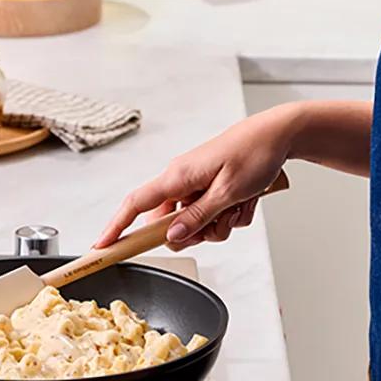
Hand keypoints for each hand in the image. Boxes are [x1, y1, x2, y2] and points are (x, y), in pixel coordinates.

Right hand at [94, 105, 300, 250]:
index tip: (101, 246)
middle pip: (170, 223)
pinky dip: (229, 214)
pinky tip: (245, 201)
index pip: (135, 204)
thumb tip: (172, 236)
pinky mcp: (211, 186)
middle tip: (220, 223)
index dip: (116, 227)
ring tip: (238, 207)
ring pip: (195, 222)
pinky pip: (212, 214)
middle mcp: (182, 179)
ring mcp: (196, 183)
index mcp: (177, 176)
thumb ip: (198, 216)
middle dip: (195, 232)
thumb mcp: (228, 192)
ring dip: (218, 224)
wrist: (279, 135)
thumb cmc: (255, 153)